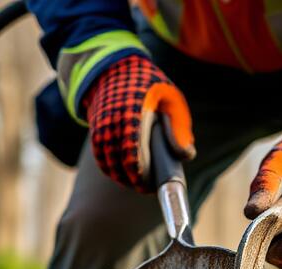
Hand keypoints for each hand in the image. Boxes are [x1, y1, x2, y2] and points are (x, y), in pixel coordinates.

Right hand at [84, 54, 194, 192]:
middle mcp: (112, 123)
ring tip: (139, 183)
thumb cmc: (148, 83)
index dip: (143, 175)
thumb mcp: (170, 98)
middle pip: (120, 165)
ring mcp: (101, 128)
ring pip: (109, 164)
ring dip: (123, 177)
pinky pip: (101, 158)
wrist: (111, 67)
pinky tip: (124, 175)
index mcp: (132, 115)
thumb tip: (186, 155)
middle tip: (149, 188)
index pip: (134, 156)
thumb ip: (180, 127)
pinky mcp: (94, 131)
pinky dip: (111, 169)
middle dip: (135, 180)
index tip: (153, 185)